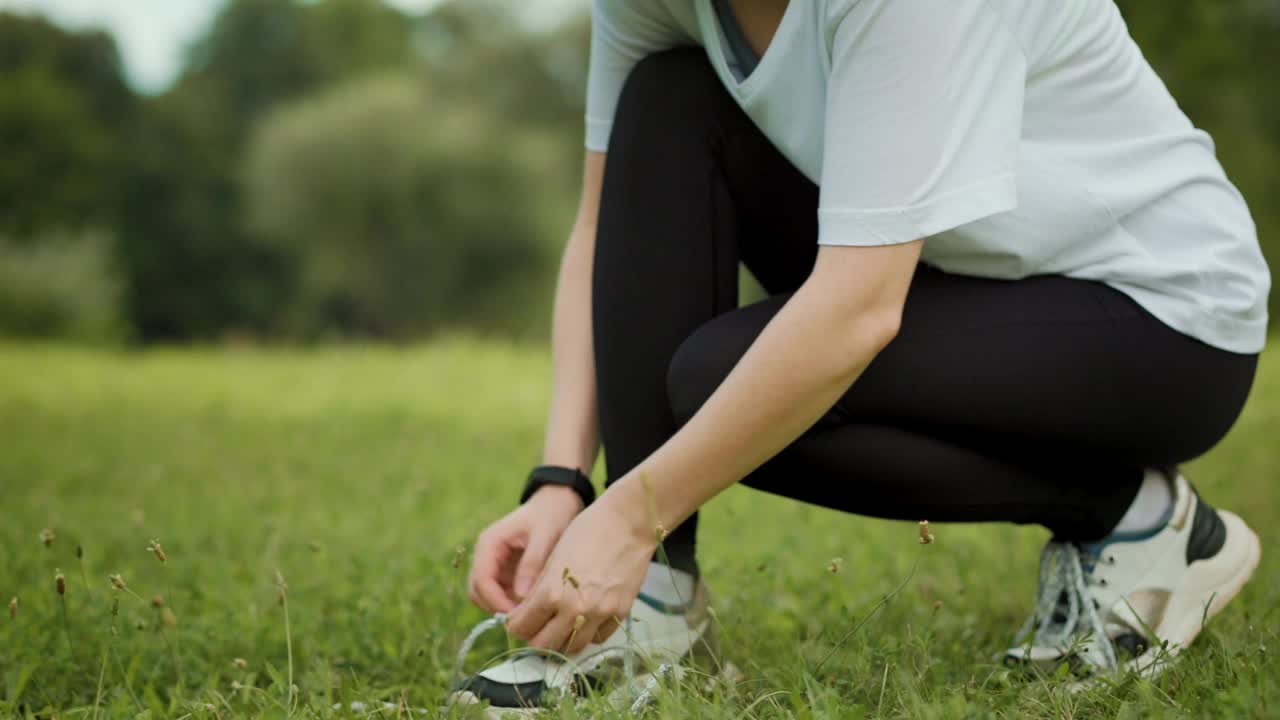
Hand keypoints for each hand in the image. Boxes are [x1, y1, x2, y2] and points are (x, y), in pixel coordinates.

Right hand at [468, 485, 582, 613]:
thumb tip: (521, 597)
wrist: (557, 503)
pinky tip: (532, 606)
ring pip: (486, 596)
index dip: (495, 601)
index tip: (517, 615)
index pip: (481, 580)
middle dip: (496, 607)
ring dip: (502, 607)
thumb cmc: (551, 515)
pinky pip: (500, 594)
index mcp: (489, 543)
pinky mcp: (504, 572)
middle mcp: (486, 555)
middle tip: (524, 619)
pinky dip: (511, 603)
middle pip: (477, 591)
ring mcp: (494, 564)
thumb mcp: (545, 536)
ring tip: (529, 613)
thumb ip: (532, 563)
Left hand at [505, 495, 655, 654]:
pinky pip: (598, 638)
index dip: (515, 625)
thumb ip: (538, 590)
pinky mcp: (620, 613)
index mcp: (552, 592)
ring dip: (560, 641)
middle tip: (535, 627)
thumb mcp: (553, 558)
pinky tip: (583, 621)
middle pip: (544, 645)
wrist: (627, 523)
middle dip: (534, 637)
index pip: (523, 626)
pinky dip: (587, 635)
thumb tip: (524, 613)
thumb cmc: (587, 531)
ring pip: (572, 648)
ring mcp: (600, 614)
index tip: (517, 621)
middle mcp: (575, 609)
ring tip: (558, 627)